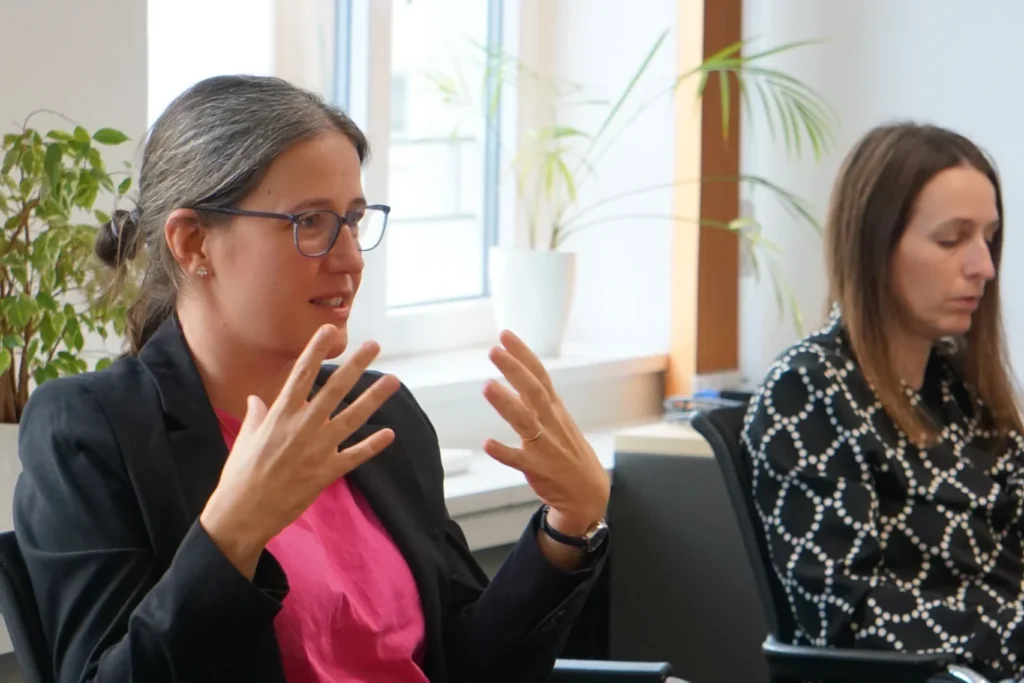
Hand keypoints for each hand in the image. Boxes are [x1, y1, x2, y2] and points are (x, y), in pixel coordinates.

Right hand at [200, 325, 399, 577]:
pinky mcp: (327, 472)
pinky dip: (372, 445)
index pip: (302, 374)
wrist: (243, 513)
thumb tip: (256, 399)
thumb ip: (257, 415)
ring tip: (394, 381)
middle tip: (374, 345)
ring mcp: (317, 448)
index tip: (329, 330)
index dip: (316, 350)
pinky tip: (389, 433)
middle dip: (356, 365)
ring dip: (374, 398)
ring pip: (352, 417)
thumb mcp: (246, 438)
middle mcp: (302, 426)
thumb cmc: (240, 473)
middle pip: (335, 389)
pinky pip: (355, 455)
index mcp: (280, 414)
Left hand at [481, 330, 610, 537]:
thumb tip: (513, 377)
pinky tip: (488, 444)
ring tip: (487, 386)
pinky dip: (504, 452)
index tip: (506, 335)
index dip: (523, 355)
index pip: (539, 375)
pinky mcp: (538, 469)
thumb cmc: (568, 453)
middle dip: (514, 370)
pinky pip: (519, 460)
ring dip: (507, 404)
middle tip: (493, 351)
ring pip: (526, 421)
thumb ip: (535, 400)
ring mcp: (546, 446)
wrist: (589, 493)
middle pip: (533, 391)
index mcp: (555, 409)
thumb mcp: (557, 420)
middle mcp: (551, 423)